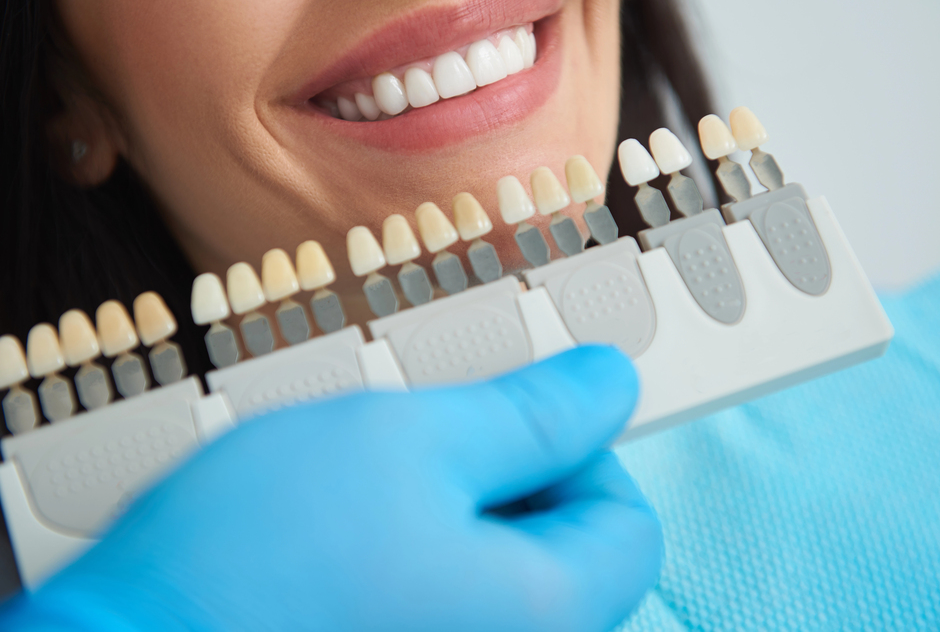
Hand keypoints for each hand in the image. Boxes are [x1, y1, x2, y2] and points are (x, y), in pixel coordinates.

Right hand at [2, 346, 661, 631]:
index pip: (626, 520)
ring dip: (447, 502)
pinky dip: (412, 545)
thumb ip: (532, 415)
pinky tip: (345, 524)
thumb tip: (608, 384)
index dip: (578, 450)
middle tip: (420, 436)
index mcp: (546, 616)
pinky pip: (434, 593)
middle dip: (501, 473)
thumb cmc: (260, 560)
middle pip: (558, 546)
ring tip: (367, 479)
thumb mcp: (415, 441)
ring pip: (487, 564)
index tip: (509, 414)